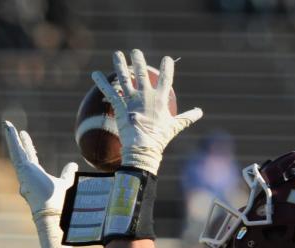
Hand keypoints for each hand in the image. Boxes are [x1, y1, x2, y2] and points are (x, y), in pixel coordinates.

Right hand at [3, 122, 77, 220]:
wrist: (53, 210)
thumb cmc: (59, 201)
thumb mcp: (66, 183)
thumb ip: (67, 174)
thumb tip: (73, 164)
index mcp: (36, 177)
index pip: (31, 158)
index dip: (28, 147)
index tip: (24, 136)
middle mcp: (27, 175)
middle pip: (21, 154)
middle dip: (17, 141)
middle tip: (14, 129)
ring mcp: (23, 173)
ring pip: (16, 152)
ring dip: (11, 138)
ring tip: (7, 124)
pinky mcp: (21, 170)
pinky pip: (15, 151)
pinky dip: (11, 138)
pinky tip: (7, 126)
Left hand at [92, 50, 202, 174]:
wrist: (143, 148)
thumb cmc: (160, 139)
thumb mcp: (175, 127)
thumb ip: (187, 117)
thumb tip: (200, 112)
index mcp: (160, 99)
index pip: (166, 78)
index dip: (167, 67)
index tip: (167, 59)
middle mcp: (145, 95)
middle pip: (142, 73)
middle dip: (138, 60)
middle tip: (135, 52)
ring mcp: (131, 100)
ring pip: (124, 77)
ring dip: (120, 64)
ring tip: (117, 54)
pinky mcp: (120, 106)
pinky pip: (109, 91)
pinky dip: (102, 82)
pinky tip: (95, 74)